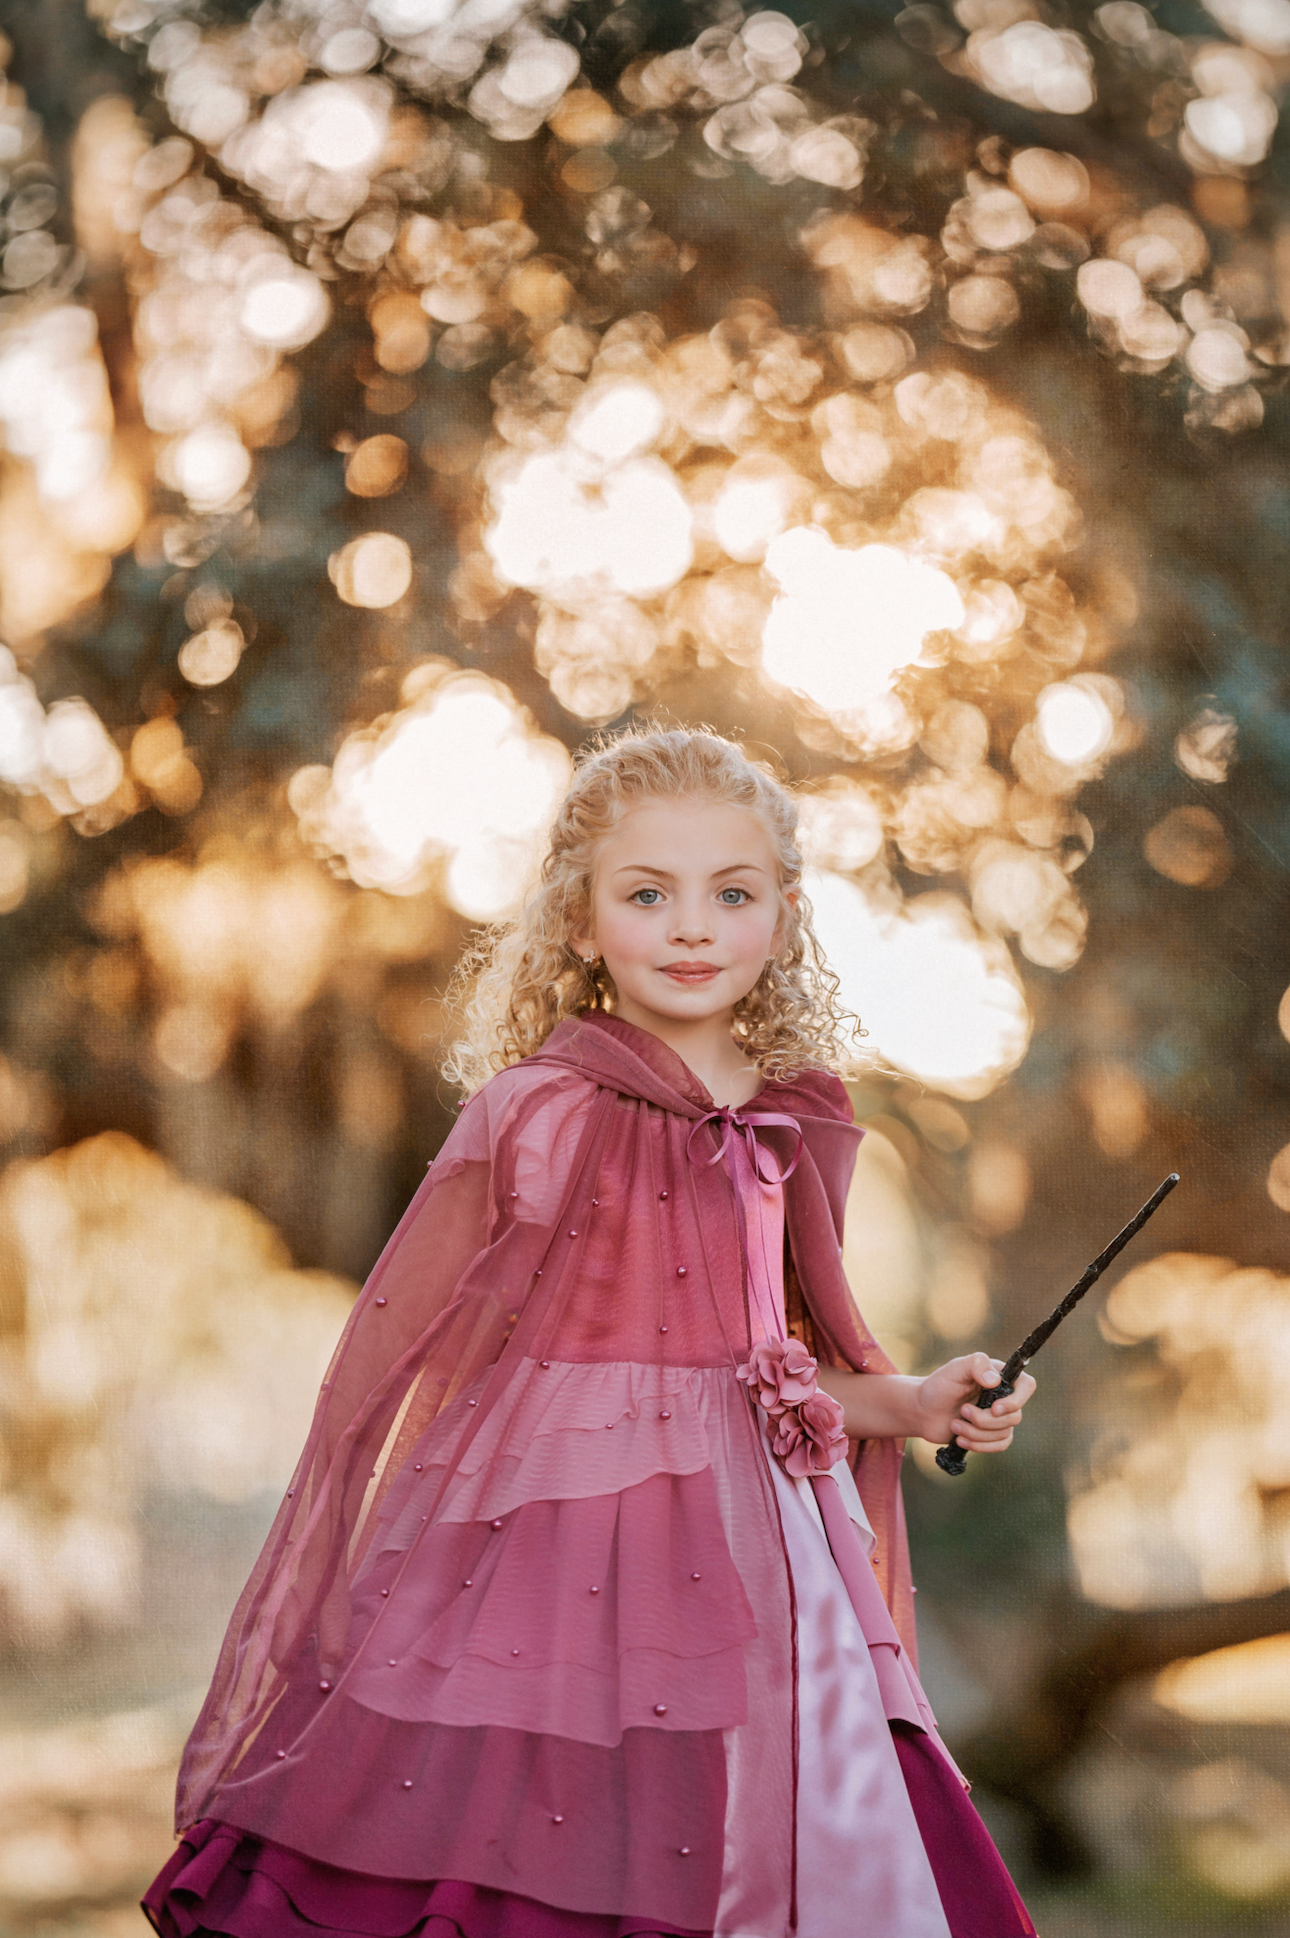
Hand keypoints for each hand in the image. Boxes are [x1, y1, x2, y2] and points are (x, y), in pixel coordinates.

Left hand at [913, 1353, 1035, 1451]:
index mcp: (1000, 1377)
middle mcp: (1004, 1396)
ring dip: (976, 1433)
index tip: (994, 1408)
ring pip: (1004, 1433)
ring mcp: (999, 1417)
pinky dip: (979, 1446)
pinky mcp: (991, 1434)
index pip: (1027, 1386)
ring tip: (955, 1424)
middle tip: (962, 1410)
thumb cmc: (939, 1385)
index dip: (1016, 1400)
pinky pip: (1000, 1446)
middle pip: (1014, 1416)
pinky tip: (960, 1439)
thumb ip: (975, 1365)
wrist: (923, 1410)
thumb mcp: (955, 1369)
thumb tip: (995, 1381)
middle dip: (984, 1420)